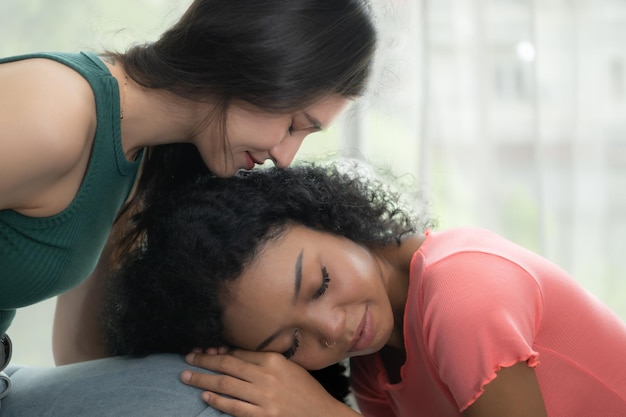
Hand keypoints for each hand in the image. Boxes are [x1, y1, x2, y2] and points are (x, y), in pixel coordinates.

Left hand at [181, 348, 358, 416]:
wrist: (322, 416)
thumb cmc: (307, 392)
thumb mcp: (290, 369)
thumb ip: (267, 362)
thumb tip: (238, 356)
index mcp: (275, 360)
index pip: (240, 352)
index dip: (219, 351)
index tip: (204, 350)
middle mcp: (267, 376)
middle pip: (228, 365)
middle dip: (204, 360)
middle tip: (188, 358)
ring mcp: (264, 397)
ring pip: (226, 384)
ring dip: (203, 379)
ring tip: (186, 376)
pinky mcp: (263, 416)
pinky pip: (234, 407)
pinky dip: (217, 400)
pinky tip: (205, 396)